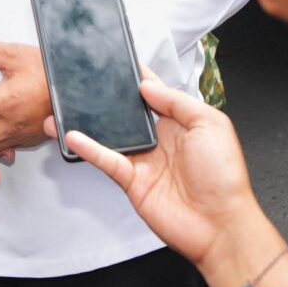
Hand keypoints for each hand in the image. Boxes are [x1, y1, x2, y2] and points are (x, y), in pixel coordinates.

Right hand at [56, 74, 254, 268]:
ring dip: (88, 123)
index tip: (117, 62)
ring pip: (110, 136)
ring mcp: (144, 161)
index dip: (137, 79)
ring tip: (62, 107)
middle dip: (106, 98)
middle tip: (82, 80)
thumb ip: (178, 102)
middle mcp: (160, 140)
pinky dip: (89, 149)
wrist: (220, 225)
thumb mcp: (210, 124)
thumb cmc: (225, 176)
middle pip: (126, 114)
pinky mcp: (132, 181)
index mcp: (181, 123)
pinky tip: (73, 137)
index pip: (154, 94)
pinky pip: (107, 160)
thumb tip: (148, 86)